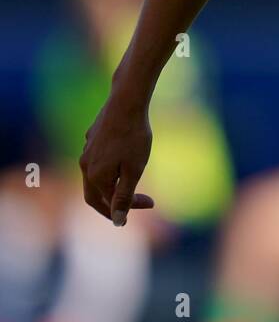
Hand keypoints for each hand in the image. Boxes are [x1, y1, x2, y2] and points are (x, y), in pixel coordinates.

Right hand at [79, 87, 154, 224]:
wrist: (126, 101)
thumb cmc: (133, 136)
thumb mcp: (133, 170)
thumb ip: (124, 196)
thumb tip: (117, 221)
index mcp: (95, 177)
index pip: (108, 203)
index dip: (128, 208)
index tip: (150, 204)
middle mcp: (85, 165)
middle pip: (95, 195)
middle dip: (112, 204)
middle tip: (132, 207)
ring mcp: (87, 150)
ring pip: (95, 176)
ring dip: (111, 185)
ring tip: (130, 182)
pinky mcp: (92, 136)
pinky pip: (98, 159)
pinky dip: (110, 167)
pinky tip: (123, 159)